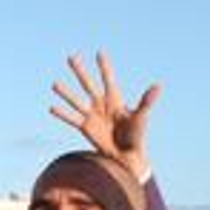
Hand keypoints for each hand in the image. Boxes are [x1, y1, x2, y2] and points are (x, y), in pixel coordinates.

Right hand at [49, 52, 160, 181]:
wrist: (126, 156)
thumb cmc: (136, 135)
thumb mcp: (141, 117)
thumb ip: (146, 101)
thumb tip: (158, 86)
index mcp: (115, 99)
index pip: (108, 78)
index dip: (104, 66)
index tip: (100, 53)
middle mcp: (101, 104)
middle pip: (88, 84)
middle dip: (80, 71)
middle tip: (71, 57)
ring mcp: (92, 115)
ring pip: (76, 100)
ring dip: (66, 92)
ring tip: (55, 84)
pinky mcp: (85, 127)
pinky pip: (72, 118)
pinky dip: (62, 114)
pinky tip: (52, 107)